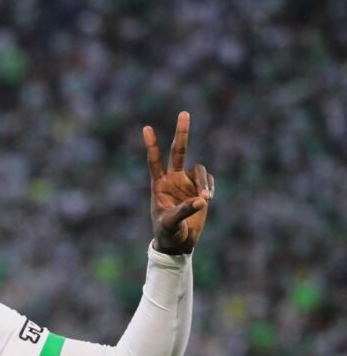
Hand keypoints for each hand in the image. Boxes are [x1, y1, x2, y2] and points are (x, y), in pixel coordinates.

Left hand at [144, 111, 214, 254]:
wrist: (178, 242)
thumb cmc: (167, 233)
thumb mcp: (171, 223)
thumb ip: (184, 210)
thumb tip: (202, 199)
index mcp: (159, 185)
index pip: (154, 161)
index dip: (151, 145)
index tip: (146, 128)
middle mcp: (173, 179)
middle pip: (178, 151)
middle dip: (182, 133)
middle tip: (184, 113)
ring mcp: (187, 183)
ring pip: (200, 170)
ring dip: (204, 182)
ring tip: (205, 199)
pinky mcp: (200, 190)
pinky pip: (208, 181)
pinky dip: (210, 188)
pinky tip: (206, 200)